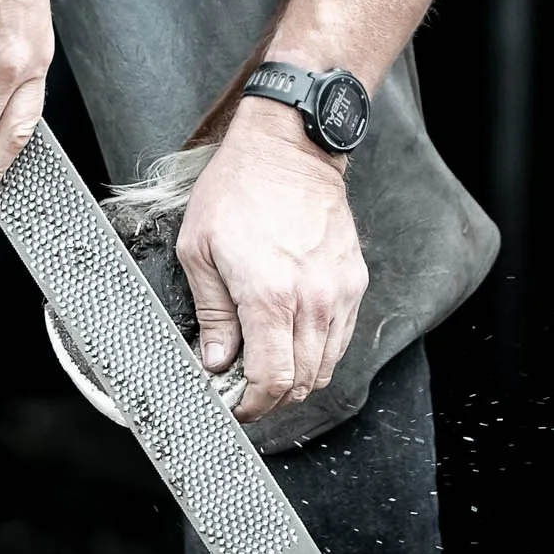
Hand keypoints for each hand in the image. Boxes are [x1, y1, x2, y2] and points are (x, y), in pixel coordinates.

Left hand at [174, 96, 366, 421]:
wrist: (289, 146)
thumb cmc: (238, 188)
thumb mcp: (199, 249)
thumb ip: (211, 314)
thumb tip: (215, 361)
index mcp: (269, 295)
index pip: (271, 380)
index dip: (252, 406)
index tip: (236, 407)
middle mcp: (312, 299)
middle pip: (302, 382)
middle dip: (272, 397)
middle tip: (246, 390)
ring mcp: (339, 290)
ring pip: (326, 365)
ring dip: (297, 377)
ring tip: (268, 365)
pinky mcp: (354, 279)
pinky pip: (342, 336)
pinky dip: (319, 350)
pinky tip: (294, 337)